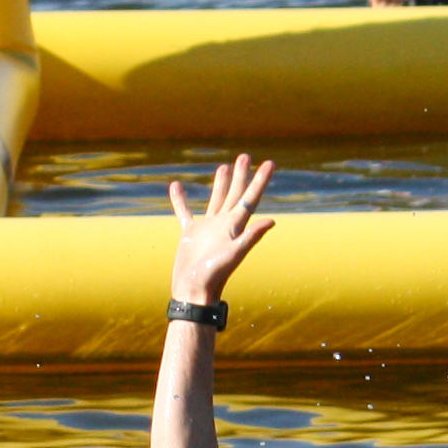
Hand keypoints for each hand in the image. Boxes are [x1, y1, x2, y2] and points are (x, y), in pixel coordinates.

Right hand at [166, 154, 276, 308]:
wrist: (193, 291)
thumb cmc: (214, 276)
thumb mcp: (234, 255)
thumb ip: (250, 237)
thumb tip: (272, 221)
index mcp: (235, 226)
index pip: (250, 198)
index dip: (260, 181)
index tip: (269, 163)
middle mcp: (224, 224)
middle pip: (235, 194)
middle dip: (241, 175)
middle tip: (245, 156)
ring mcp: (207, 228)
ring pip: (215, 199)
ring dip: (220, 183)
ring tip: (224, 166)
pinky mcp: (191, 234)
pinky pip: (185, 212)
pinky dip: (180, 200)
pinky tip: (176, 185)